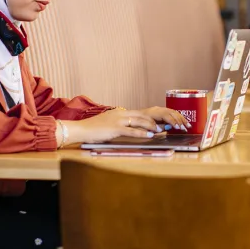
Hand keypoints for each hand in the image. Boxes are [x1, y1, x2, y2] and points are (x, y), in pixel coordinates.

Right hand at [65, 107, 187, 143]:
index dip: (153, 118)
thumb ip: (121, 125)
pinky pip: (131, 131)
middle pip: (144, 115)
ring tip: (162, 131)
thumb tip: (132, 129)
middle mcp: (121, 114)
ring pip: (140, 121)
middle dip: (157, 121)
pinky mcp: (114, 129)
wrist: (81, 129)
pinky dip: (142, 133)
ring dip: (152, 126)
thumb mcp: (109, 124)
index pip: (141, 114)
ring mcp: (118, 120)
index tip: (163, 122)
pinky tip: (150, 136)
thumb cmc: (94, 129)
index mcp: (121, 112)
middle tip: (167, 126)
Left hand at [138, 106, 191, 131]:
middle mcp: (156, 109)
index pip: (165, 115)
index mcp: (151, 113)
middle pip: (171, 112)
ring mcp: (158, 109)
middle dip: (179, 120)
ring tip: (188, 125)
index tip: (178, 127)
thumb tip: (168, 127)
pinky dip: (178, 117)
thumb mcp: (144, 127)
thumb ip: (156, 127)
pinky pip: (171, 112)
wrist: (130, 118)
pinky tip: (183, 121)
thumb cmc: (136, 124)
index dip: (172, 121)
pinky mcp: (160, 110)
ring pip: (172, 111)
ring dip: (181, 118)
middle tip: (186, 128)